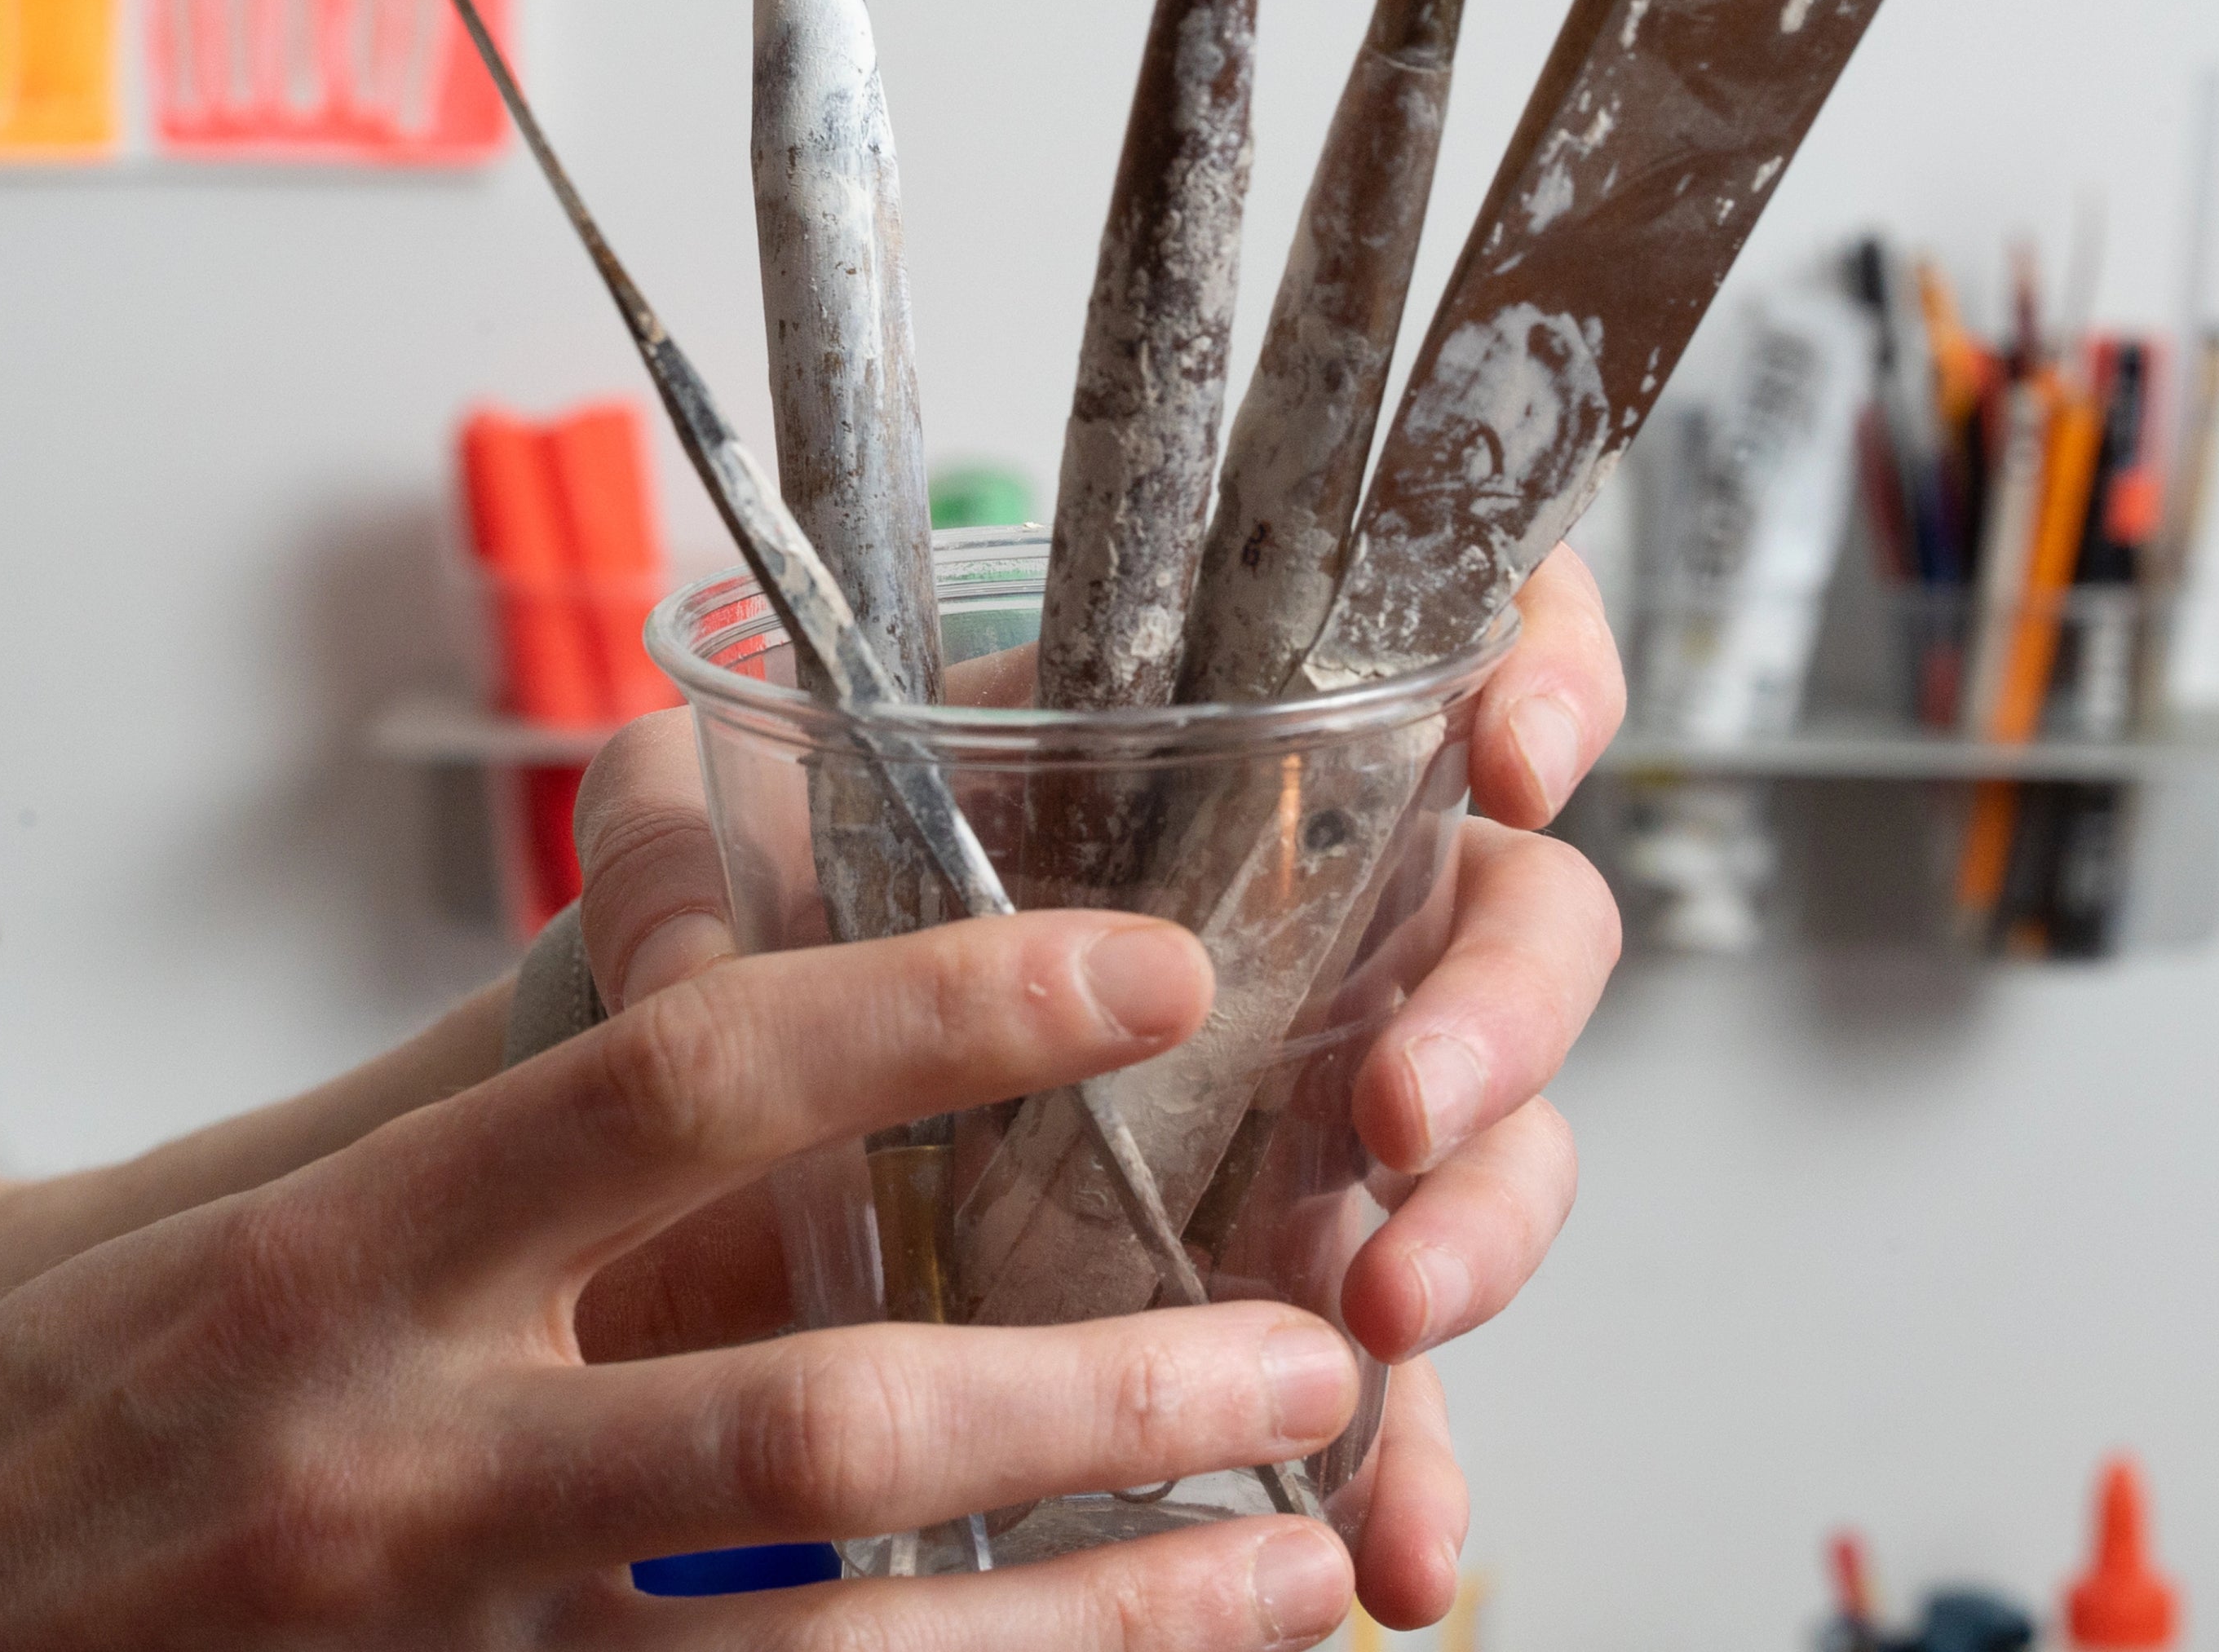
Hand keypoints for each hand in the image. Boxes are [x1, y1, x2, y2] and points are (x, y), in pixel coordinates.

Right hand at [0, 913, 1368, 1649]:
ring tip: (1301, 1572)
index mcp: (341, 1262)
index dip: (942, 1010)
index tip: (1145, 977)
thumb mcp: (241, 1228)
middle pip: (819, 1418)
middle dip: (1103, 1395)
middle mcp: (396, 1473)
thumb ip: (496, 1130)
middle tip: (1311, 1353)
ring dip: (1097, 1627)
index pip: (683, 1076)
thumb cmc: (41, 1432)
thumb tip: (736, 951)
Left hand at [572, 547, 1625, 1627]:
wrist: (726, 1153)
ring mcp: (1337, 1117)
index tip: (1502, 755)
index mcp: (1234, 771)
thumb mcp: (705, 855)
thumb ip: (679, 841)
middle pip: (1524, 925)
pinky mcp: (1301, 1294)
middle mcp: (1331, 933)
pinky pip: (1405, 1378)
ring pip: (1503, 1146)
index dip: (1539, 678)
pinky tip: (1392, 1552)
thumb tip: (685, 947)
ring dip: (1484, 1229)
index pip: (1446, 665)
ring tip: (1386, 1311)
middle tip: (1403, 1106)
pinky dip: (1412, 1465)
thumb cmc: (763, 951)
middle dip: (1502, 1011)